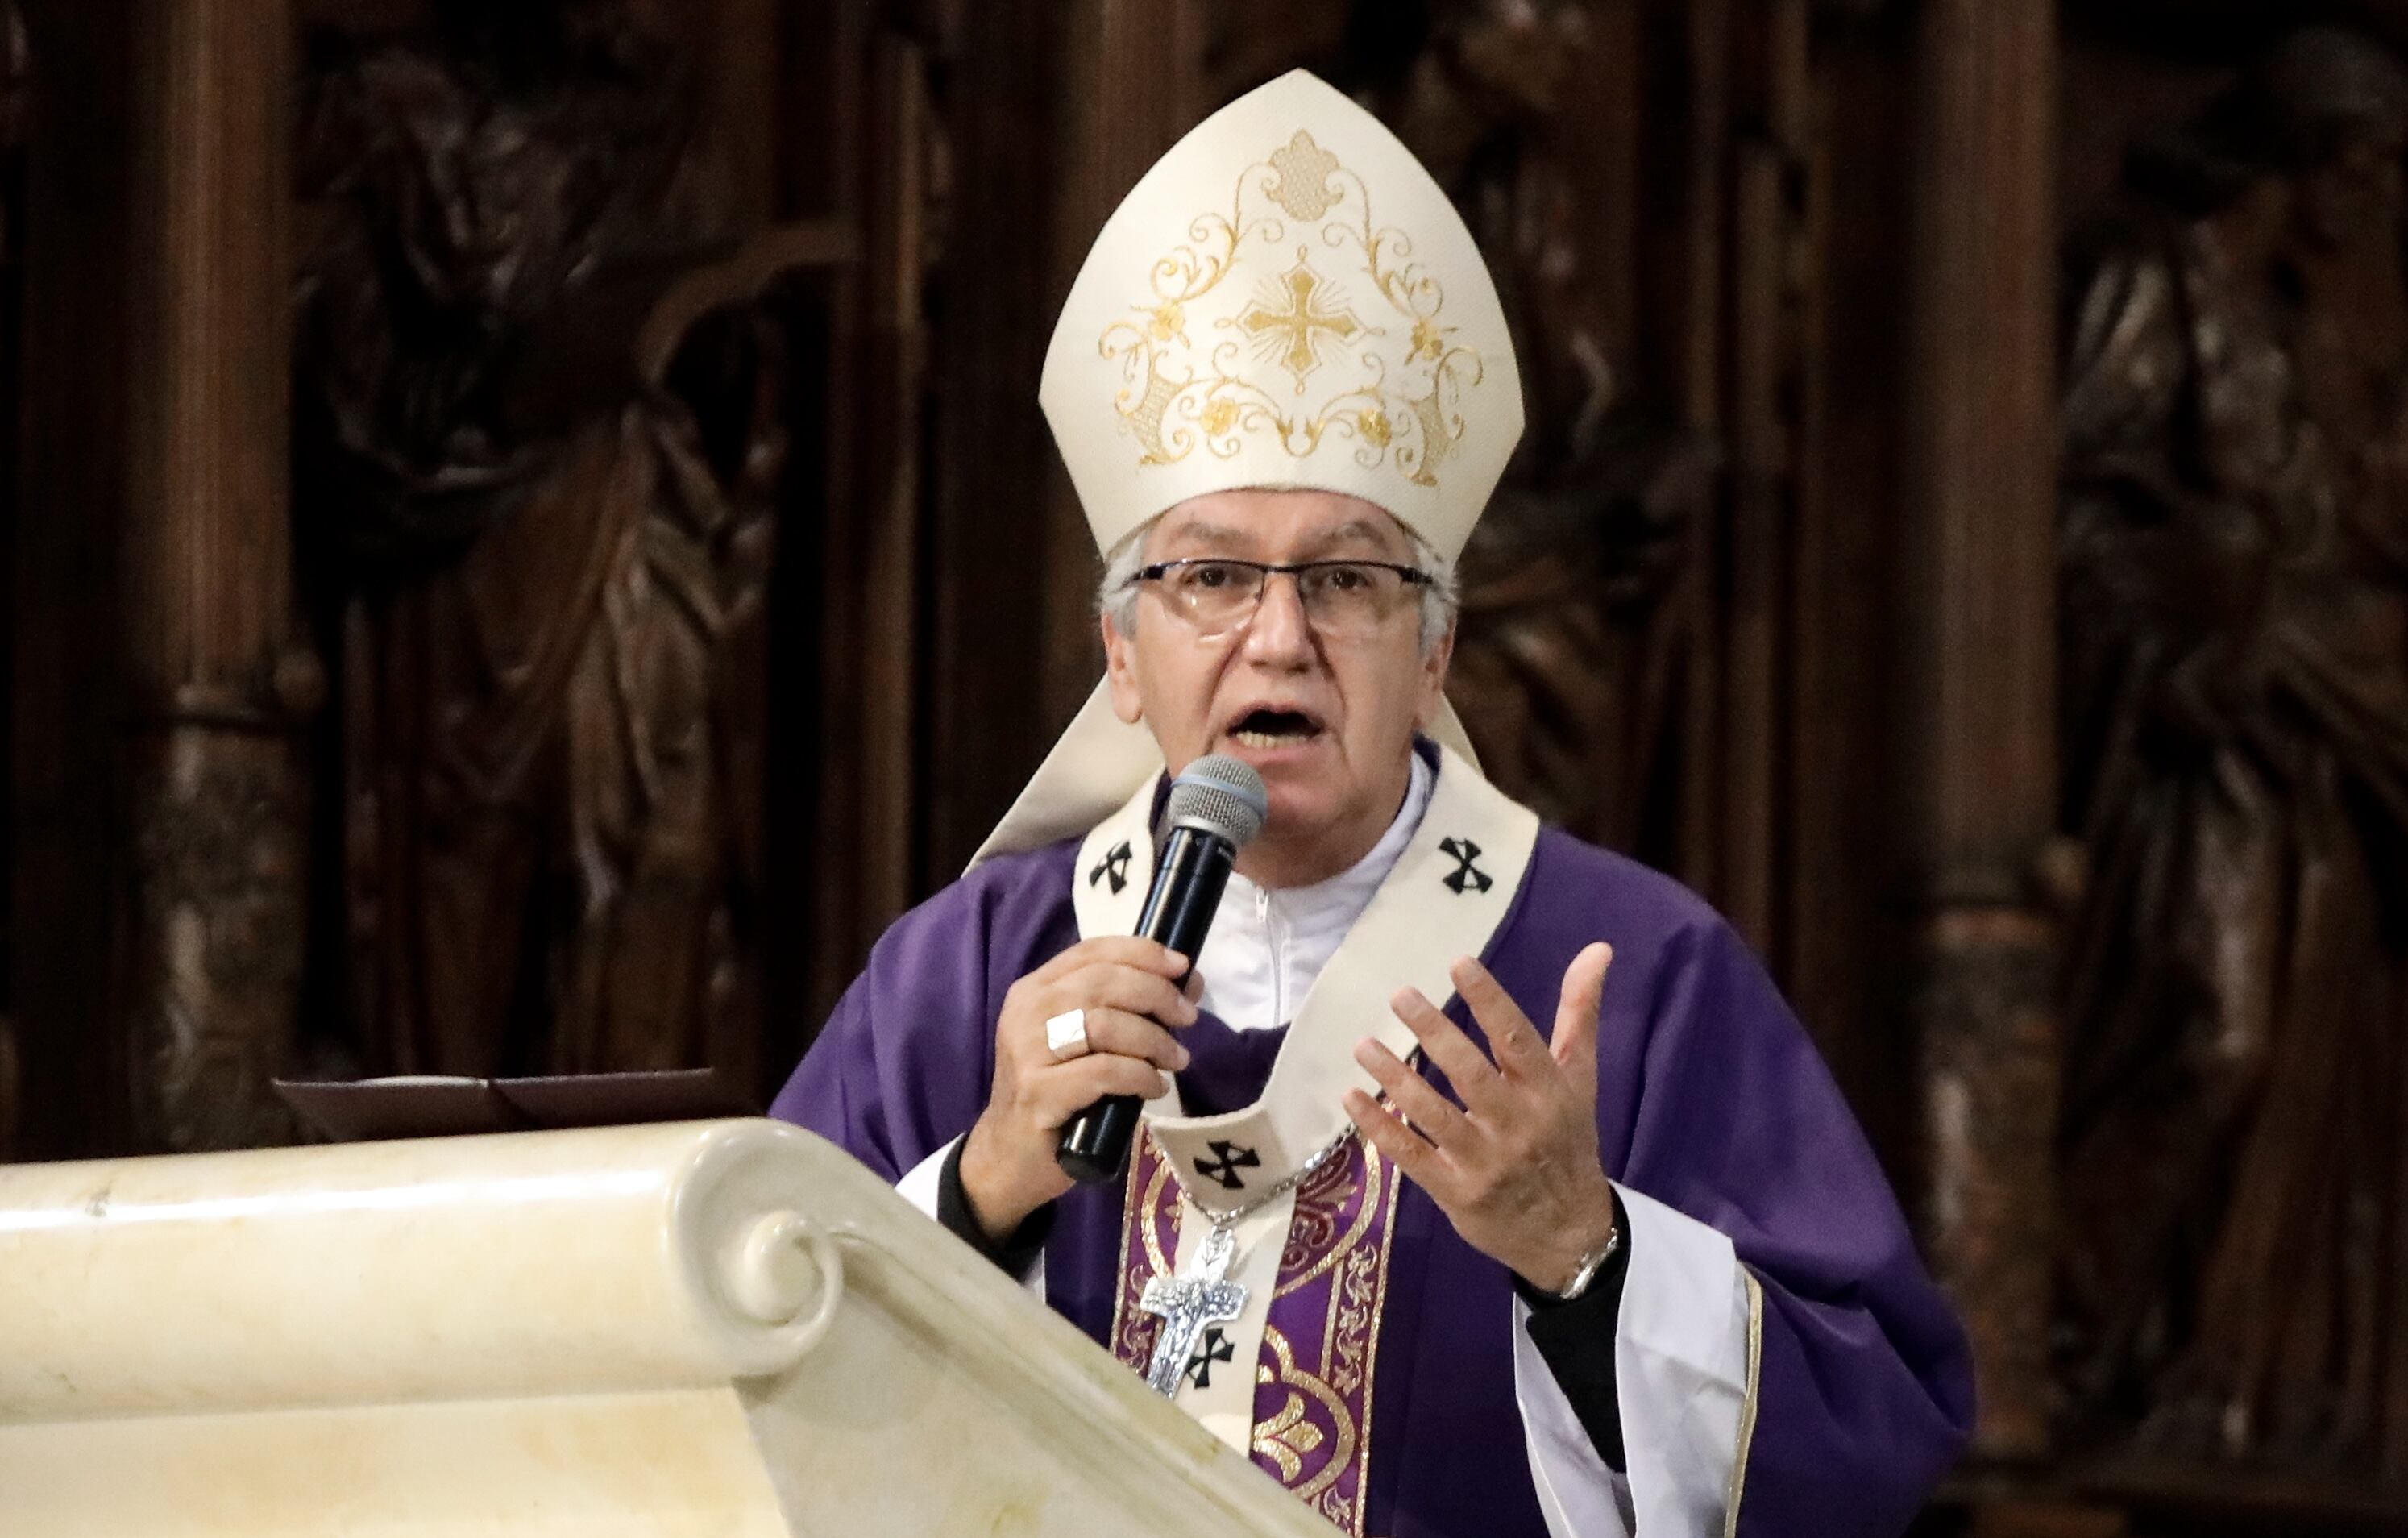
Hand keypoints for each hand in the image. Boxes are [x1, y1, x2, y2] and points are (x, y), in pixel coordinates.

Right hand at [960, 937, 1199, 1240]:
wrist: (1009, 1156)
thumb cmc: (1057, 1093)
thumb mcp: (1084, 1042)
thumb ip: (1125, 1008)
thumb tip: (1188, 982)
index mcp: (1035, 990)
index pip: (1091, 951)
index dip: (1142, 952)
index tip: (1182, 967)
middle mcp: (1026, 1013)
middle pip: (1102, 982)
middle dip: (1156, 995)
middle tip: (1187, 1019)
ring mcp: (1028, 1053)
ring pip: (1104, 1025)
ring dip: (1153, 1040)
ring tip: (1175, 1060)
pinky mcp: (1038, 1094)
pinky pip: (1103, 1072)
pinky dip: (1139, 1076)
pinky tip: (1153, 1087)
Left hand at [1342, 944, 1617, 1291]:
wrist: (1571, 1234)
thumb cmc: (1567, 1141)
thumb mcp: (1581, 1078)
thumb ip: (1579, 1013)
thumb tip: (1597, 947)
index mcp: (1549, 1092)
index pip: (1516, 1039)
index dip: (1488, 1000)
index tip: (1457, 963)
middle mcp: (1518, 1125)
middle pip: (1470, 1074)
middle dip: (1434, 1032)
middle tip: (1399, 995)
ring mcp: (1485, 1162)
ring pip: (1434, 1115)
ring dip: (1397, 1078)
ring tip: (1364, 1045)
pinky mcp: (1457, 1194)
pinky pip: (1412, 1157)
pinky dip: (1380, 1127)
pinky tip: (1353, 1097)